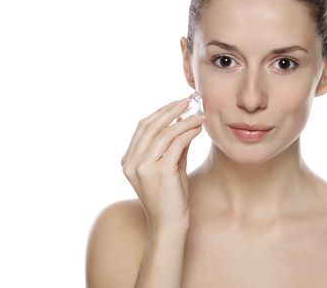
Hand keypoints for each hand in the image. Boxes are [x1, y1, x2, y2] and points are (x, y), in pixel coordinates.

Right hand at [120, 98, 204, 232]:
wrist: (169, 225)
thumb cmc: (171, 197)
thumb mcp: (169, 166)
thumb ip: (172, 145)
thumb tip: (183, 121)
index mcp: (128, 161)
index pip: (143, 128)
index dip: (160, 113)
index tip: (177, 104)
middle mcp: (131, 163)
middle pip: (151, 126)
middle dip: (171, 110)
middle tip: (188, 101)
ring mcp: (143, 167)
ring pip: (165, 133)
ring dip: (184, 120)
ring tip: (198, 114)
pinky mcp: (159, 172)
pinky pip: (176, 144)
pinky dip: (188, 132)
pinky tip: (198, 128)